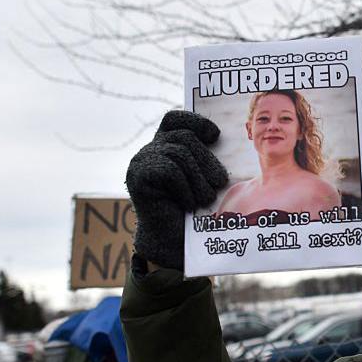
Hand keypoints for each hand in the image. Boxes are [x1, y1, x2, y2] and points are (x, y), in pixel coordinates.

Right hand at [126, 111, 228, 269]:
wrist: (172, 243)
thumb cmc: (193, 212)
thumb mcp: (203, 179)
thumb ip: (205, 158)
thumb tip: (224, 139)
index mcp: (166, 147)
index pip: (174, 119)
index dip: (194, 121)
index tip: (215, 135)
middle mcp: (151, 150)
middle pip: (184, 137)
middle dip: (207, 159)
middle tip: (220, 181)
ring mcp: (141, 162)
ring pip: (179, 153)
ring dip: (198, 178)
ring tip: (205, 198)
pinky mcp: (137, 176)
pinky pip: (169, 170)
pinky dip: (185, 188)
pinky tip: (188, 204)